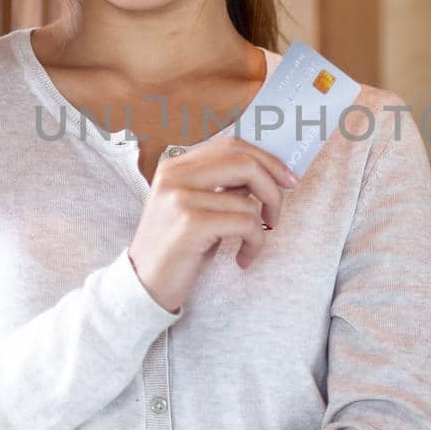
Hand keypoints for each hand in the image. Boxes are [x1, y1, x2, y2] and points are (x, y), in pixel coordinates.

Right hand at [128, 137, 297, 311]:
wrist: (144, 284)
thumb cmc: (177, 248)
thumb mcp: (196, 208)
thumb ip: (222, 186)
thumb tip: (267, 173)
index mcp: (176, 166)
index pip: (231, 145)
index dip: (266, 159)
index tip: (286, 179)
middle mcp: (175, 175)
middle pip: (244, 162)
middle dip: (272, 188)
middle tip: (276, 214)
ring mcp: (181, 197)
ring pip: (249, 200)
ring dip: (261, 228)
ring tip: (250, 246)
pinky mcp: (191, 223)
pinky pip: (246, 223)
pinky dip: (254, 243)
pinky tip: (242, 258)